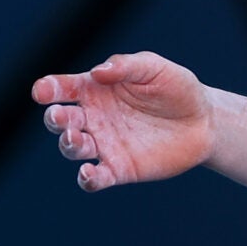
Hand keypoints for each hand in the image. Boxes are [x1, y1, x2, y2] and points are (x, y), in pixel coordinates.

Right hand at [32, 51, 215, 190]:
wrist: (204, 122)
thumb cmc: (176, 88)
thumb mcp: (154, 67)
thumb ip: (125, 66)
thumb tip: (97, 72)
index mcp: (96, 89)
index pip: (63, 88)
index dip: (48, 89)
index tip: (42, 91)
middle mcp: (94, 117)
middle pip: (61, 119)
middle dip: (55, 118)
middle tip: (59, 116)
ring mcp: (104, 144)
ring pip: (73, 148)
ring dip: (68, 144)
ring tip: (75, 138)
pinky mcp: (119, 169)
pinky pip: (95, 178)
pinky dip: (87, 178)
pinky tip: (89, 174)